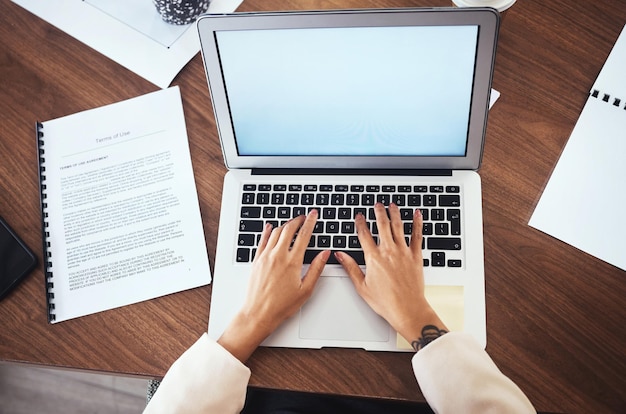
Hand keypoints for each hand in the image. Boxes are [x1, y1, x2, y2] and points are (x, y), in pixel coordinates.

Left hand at [218, 210, 329, 361]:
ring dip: (285, 224)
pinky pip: (262, 240)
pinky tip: (270, 227)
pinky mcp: (256, 261)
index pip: (304, 236)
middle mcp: (277, 256)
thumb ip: (316, 269)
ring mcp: (265, 257)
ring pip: (275, 232)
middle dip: (298, 220)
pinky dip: (267, 231)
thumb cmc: (281, 306)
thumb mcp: (306, 290)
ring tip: (292, 223)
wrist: (258, 313)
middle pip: (289, 229)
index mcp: (292, 262)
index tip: (314, 215)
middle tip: (304, 216)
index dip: (310, 222)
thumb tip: (325, 254)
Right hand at [336, 203, 446, 346]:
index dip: (360, 223)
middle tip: (377, 204)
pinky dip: (417, 223)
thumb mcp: (362, 286)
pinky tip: (417, 214)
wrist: (407, 309)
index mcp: (373, 258)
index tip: (359, 216)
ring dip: (394, 213)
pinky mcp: (416, 256)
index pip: (364, 235)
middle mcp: (388, 251)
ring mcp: (403, 252)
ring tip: (392, 205)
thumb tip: (340, 255)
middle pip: (382, 225)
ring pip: (398, 226)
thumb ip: (351, 267)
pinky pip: (417, 235)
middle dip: (378, 212)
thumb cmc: (385, 302)